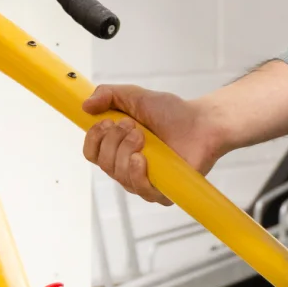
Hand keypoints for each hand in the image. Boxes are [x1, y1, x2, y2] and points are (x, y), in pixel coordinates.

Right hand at [81, 84, 222, 205]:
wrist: (202, 122)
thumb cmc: (172, 112)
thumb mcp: (135, 96)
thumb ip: (108, 94)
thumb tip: (85, 106)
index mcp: (118, 147)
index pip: (92, 152)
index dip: (94, 138)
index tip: (108, 122)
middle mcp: (127, 166)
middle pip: (103, 163)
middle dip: (114, 140)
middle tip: (134, 126)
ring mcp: (143, 181)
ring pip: (118, 175)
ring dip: (126, 151)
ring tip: (143, 137)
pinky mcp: (161, 192)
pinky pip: (139, 190)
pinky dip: (136, 172)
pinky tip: (142, 158)